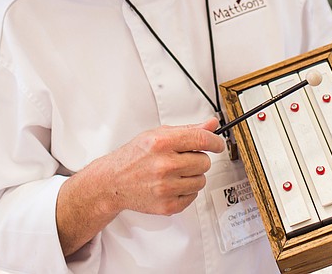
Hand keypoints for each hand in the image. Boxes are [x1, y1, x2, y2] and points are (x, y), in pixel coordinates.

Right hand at [99, 117, 224, 215]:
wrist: (113, 181)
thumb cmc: (134, 157)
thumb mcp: (157, 135)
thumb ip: (187, 130)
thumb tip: (211, 125)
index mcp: (161, 143)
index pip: (201, 139)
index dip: (215, 141)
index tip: (217, 144)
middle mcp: (164, 165)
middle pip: (204, 162)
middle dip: (198, 159)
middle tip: (183, 159)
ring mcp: (166, 187)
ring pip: (201, 180)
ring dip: (193, 176)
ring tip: (176, 173)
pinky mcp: (167, 205)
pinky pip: (193, 196)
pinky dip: (187, 190)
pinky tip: (173, 184)